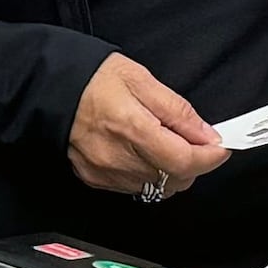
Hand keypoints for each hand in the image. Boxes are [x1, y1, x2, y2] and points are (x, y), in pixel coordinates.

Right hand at [69, 53, 233, 199]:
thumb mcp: (141, 79)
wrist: (47, 89)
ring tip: (165, 143)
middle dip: (193, 164)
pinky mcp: (94, 179)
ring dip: (171, 171)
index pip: (184, 161)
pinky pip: (135, 187)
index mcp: (131, 129)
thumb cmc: (91, 78)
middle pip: (174, 180)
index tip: (220, 147)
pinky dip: (148, 174)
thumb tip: (206, 134)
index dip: (210, 157)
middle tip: (194, 141)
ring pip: (157, 188)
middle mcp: (117, 158)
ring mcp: (105, 173)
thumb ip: (177, 111)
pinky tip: (142, 152)